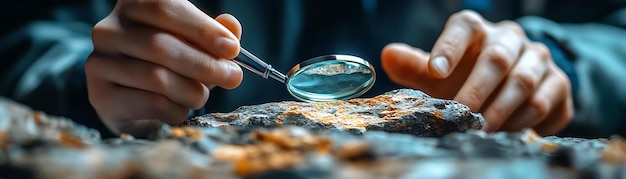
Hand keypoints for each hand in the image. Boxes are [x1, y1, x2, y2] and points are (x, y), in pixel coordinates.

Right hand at [85, 0, 242, 136]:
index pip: (165, 8)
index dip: (202, 28)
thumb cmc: (170, 64)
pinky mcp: (101, 95)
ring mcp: (99, 62)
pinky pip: (150, 104)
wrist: (135, 103)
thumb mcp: (195, 44)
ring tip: (202, 95)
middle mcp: (108, 30)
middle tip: (233, 77)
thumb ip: (215, 33)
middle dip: (205, 64)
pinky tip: (180, 108)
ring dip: (192, 91)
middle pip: (161, 45)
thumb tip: (231, 25)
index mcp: (132, 5)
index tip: (232, 48)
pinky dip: (176, 110)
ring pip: (157, 78)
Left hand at [381, 10, 572, 135]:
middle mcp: (509, 38)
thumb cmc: (464, 75)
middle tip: (460, 114)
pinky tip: (507, 133)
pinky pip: (544, 102)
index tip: (434, 71)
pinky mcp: (557, 84)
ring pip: (523, 81)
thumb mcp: (437, 72)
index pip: (463, 27)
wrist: (510, 85)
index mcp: (476, 30)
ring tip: (481, 130)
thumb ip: (414, 66)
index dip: (449, 47)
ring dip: (500, 109)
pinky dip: (524, 121)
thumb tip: (386, 56)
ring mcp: (538, 59)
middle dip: (476, 90)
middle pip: (496, 58)